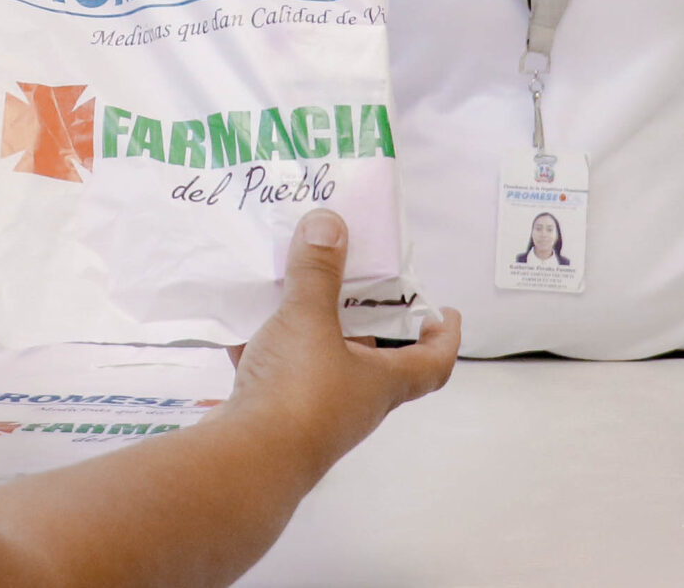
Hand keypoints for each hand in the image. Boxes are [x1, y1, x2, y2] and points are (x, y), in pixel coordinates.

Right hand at [222, 211, 460, 476]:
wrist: (247, 461)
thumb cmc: (299, 393)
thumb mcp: (309, 320)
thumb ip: (318, 272)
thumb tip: (331, 223)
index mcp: (382, 382)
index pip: (433, 363)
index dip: (445, 337)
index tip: (445, 310)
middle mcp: (354, 401)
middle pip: (372, 358)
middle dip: (365, 319)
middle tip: (355, 280)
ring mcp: (312, 414)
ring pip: (318, 363)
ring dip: (308, 330)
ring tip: (293, 288)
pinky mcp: (272, 418)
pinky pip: (272, 375)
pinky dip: (260, 350)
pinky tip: (238, 324)